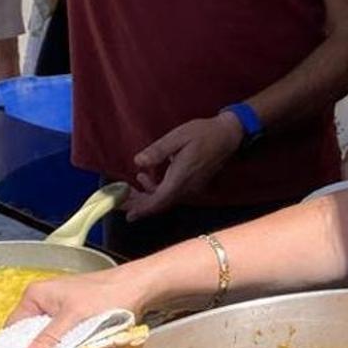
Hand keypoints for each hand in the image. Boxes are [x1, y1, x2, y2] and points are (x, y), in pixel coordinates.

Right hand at [7, 266, 150, 347]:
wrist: (138, 287)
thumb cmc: (107, 295)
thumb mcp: (74, 318)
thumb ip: (50, 339)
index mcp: (35, 295)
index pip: (13, 328)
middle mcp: (44, 302)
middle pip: (30, 336)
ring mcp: (60, 311)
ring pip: (49, 340)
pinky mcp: (75, 319)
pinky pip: (63, 339)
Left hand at [123, 113, 243, 221]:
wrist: (228, 136)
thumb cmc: (203, 133)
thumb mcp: (177, 137)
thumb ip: (157, 151)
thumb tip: (138, 162)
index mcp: (181, 178)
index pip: (158, 200)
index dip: (141, 209)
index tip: (127, 214)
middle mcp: (186, 188)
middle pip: (159, 204)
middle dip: (138, 205)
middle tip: (119, 202)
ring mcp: (191, 188)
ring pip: (164, 200)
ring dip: (146, 197)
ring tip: (129, 188)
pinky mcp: (193, 185)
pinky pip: (171, 194)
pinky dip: (156, 191)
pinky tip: (146, 178)